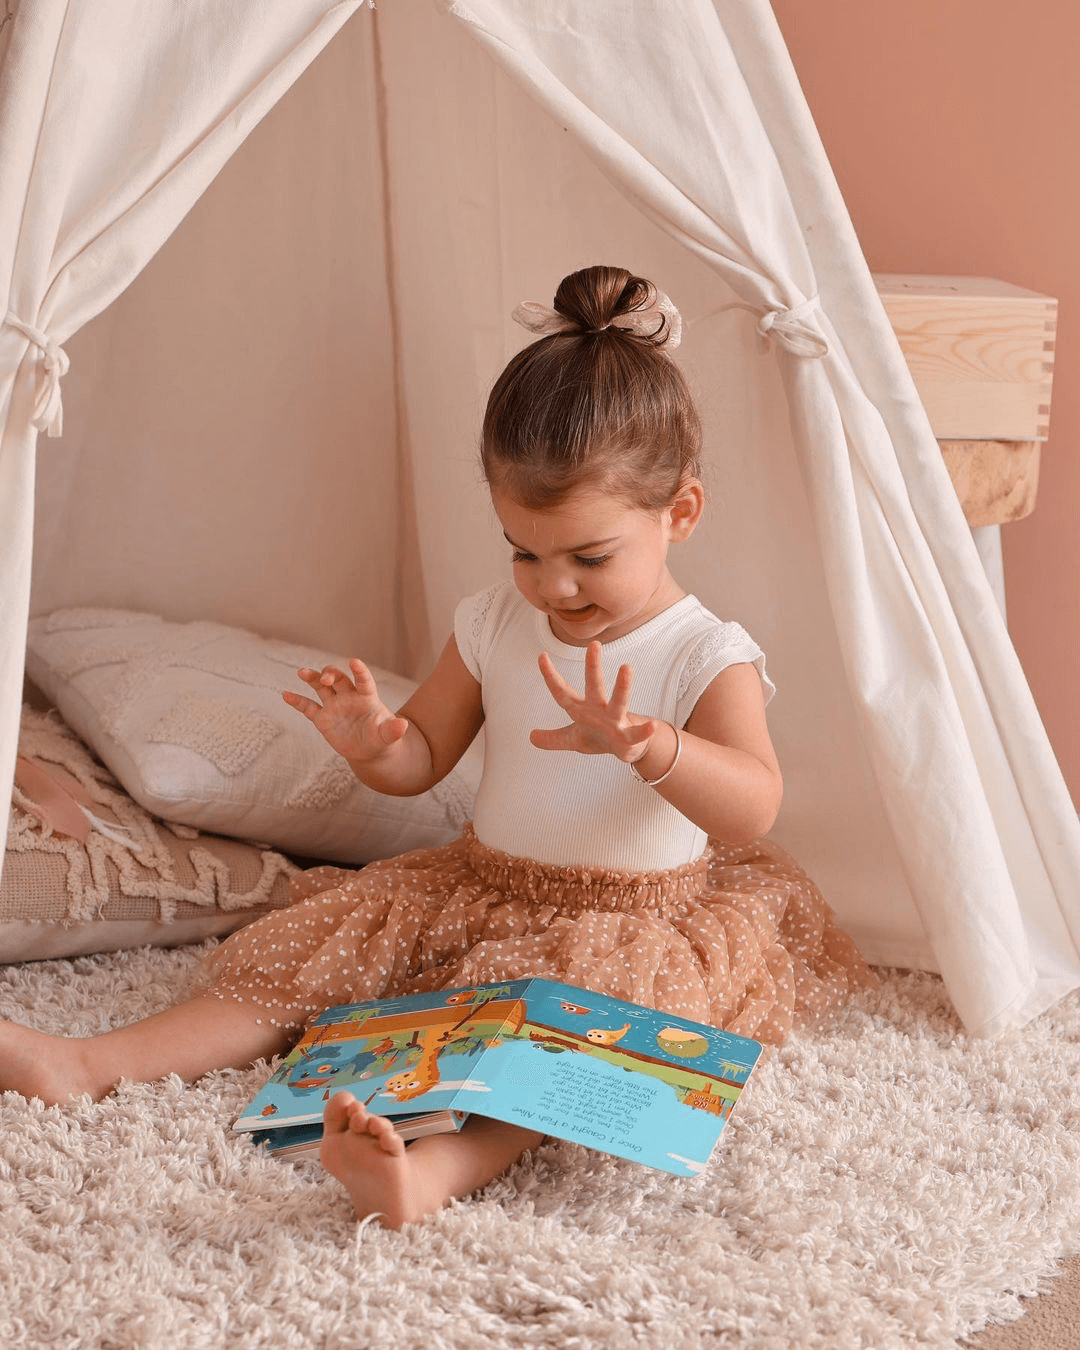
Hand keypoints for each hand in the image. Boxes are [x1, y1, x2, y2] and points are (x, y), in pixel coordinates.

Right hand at [282, 660, 407, 762]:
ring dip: (312, 678)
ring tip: (302, 672)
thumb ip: (393, 730)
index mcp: (366, 697)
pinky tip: (285, 694)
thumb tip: (403, 726)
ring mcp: (334, 706)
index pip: (363, 680)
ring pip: (320, 687)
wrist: (369, 750)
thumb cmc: (381, 738)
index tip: (354, 662)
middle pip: (338, 678)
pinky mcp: (323, 719)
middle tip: (326, 679)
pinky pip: (308, 707)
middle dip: (331, 675)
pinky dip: (297, 701)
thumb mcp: (388, 736)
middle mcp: (348, 697)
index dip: (359, 671)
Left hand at [530, 642, 656, 762]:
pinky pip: (637, 734)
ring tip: (626, 667)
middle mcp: (599, 710)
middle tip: (593, 644)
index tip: (541, 656)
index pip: (562, 693)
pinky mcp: (629, 737)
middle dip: (593, 667)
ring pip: (619, 702)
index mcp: (582, 710)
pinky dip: (645, 730)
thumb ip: (553, 739)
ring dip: (622, 686)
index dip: (551, 677)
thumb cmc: (599, 737)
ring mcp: (615, 721)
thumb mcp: (573, 739)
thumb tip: (530, 737)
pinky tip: (652, 725)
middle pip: (594, 686)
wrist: (625, 748)